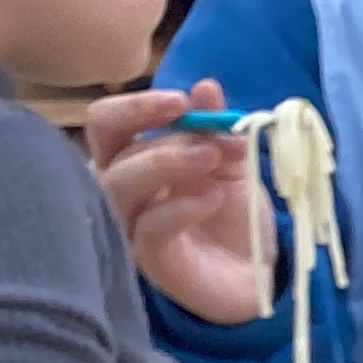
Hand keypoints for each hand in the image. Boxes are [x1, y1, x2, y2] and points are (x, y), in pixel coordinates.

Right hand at [85, 82, 271, 323]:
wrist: (257, 276)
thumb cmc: (232, 217)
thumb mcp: (231, 164)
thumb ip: (214, 127)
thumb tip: (206, 87)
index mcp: (134, 158)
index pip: (109, 121)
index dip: (137, 105)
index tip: (180, 101)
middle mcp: (122, 189)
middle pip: (105, 144)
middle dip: (147, 124)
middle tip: (192, 121)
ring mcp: (130, 226)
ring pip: (121, 184)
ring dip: (166, 161)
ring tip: (214, 157)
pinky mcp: (150, 260)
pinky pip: (150, 227)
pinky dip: (181, 206)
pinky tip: (214, 197)